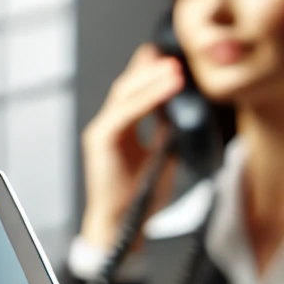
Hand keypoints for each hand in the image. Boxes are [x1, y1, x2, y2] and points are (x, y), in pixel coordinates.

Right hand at [79, 43, 184, 249]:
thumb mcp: (160, 157)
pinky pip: (126, 112)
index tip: (170, 57)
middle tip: (175, 57)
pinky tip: (166, 88)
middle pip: (127, 86)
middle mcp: (108, 127)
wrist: (120, 226)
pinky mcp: (101, 140)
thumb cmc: (137, 198)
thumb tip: (182, 113)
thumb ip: (166, 133)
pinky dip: (147, 99)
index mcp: (120, 130)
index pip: (134, 93)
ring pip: (125, 94)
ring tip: (175, 69)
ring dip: (152, 79)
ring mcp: (101, 132)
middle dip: (151, 68)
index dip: (150, 72)